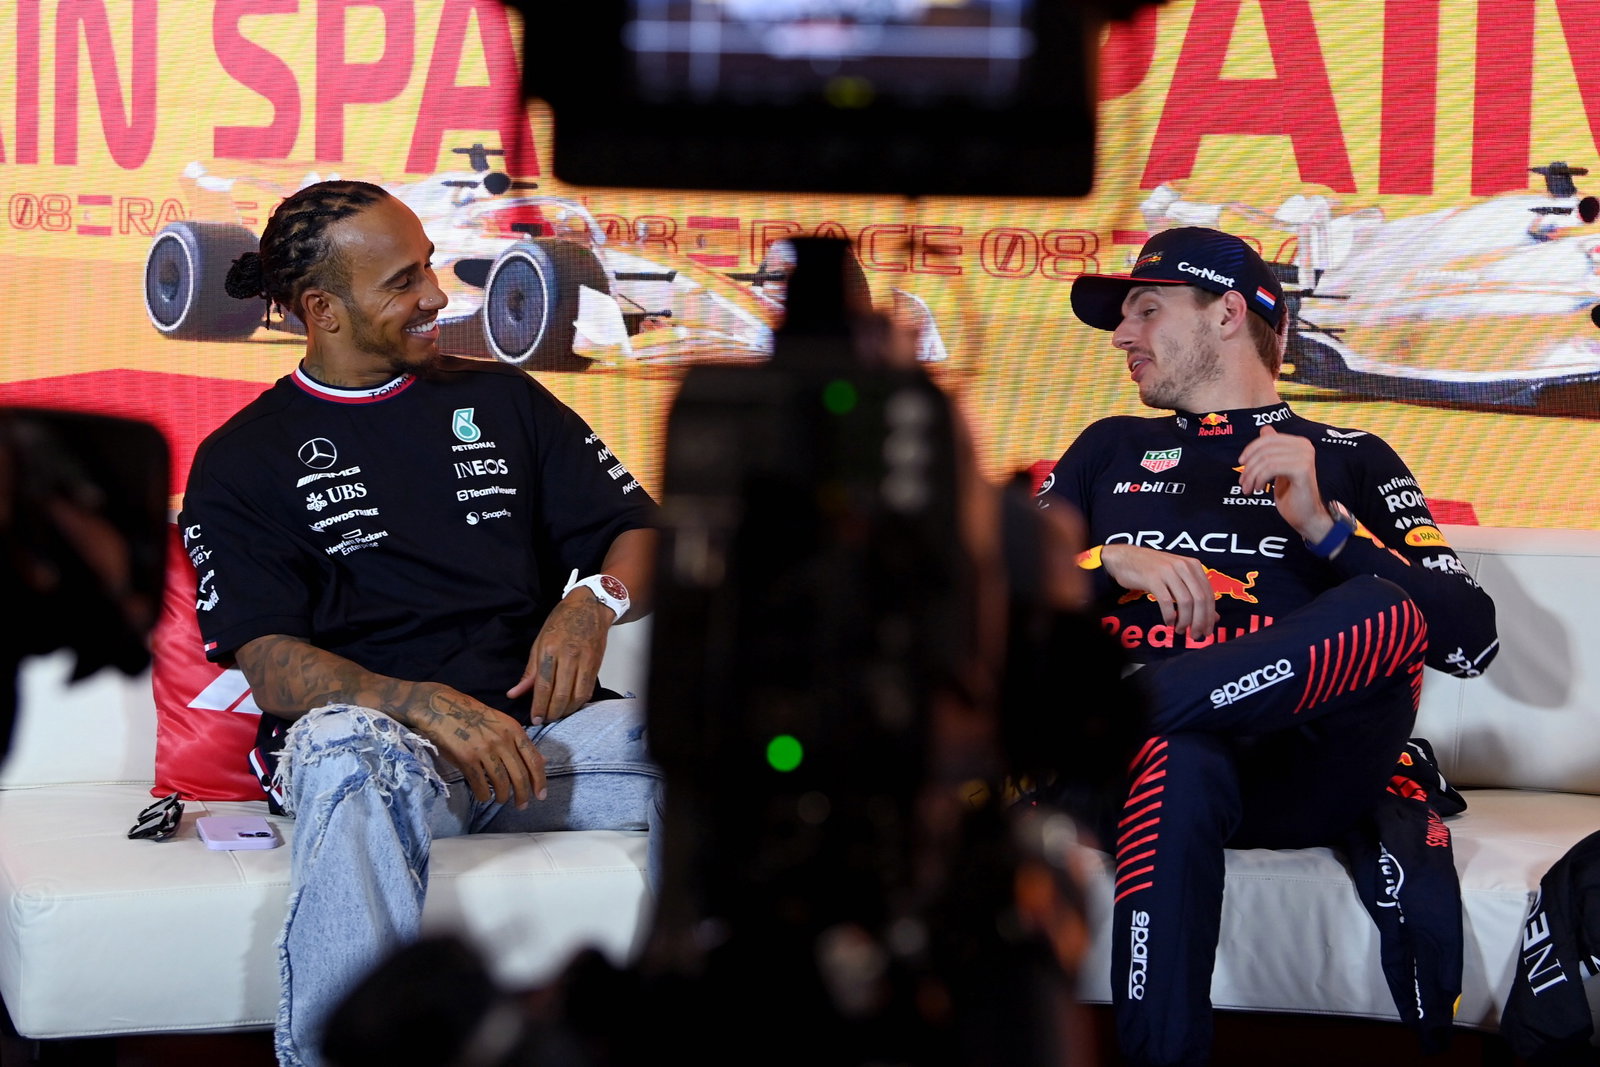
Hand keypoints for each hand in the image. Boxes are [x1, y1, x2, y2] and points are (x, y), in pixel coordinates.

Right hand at [403, 682, 546, 807]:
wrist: (441, 707)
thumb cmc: (473, 716)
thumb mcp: (502, 724)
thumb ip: (521, 743)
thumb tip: (543, 761)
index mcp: (514, 730)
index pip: (533, 760)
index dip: (540, 781)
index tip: (541, 795)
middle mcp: (502, 740)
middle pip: (519, 775)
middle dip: (523, 794)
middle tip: (522, 805)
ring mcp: (484, 749)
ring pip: (501, 781)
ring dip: (504, 796)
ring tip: (502, 800)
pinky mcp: (466, 758)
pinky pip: (480, 783)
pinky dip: (484, 795)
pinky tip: (484, 797)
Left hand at [509, 591, 612, 723]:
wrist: (589, 607)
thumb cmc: (561, 621)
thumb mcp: (539, 641)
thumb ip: (529, 671)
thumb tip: (514, 693)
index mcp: (550, 649)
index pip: (543, 685)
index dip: (538, 705)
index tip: (534, 718)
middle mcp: (568, 656)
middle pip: (560, 694)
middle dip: (551, 712)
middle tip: (544, 720)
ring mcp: (585, 661)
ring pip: (576, 696)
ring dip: (566, 710)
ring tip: (556, 715)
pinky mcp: (596, 665)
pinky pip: (588, 690)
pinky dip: (579, 702)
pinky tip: (571, 706)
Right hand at [1100, 543, 1219, 638]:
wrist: (1125, 557)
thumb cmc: (1153, 570)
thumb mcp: (1178, 578)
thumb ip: (1195, 594)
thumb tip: (1214, 617)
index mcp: (1193, 566)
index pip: (1209, 594)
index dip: (1210, 616)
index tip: (1207, 631)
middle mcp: (1183, 566)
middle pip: (1199, 599)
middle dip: (1200, 621)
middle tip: (1196, 635)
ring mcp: (1168, 571)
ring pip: (1185, 602)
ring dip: (1185, 621)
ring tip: (1181, 630)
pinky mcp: (1153, 578)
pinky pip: (1166, 602)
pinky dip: (1169, 616)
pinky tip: (1169, 623)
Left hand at [1237, 425, 1332, 541]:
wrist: (1306, 515)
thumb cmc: (1291, 494)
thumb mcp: (1277, 468)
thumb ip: (1273, 450)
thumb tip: (1265, 429)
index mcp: (1299, 443)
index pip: (1267, 438)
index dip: (1250, 449)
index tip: (1241, 464)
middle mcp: (1304, 446)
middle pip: (1265, 449)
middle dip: (1249, 466)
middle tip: (1243, 482)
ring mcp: (1305, 456)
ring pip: (1266, 459)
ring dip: (1252, 475)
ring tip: (1249, 488)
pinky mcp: (1302, 469)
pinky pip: (1271, 468)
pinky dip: (1260, 479)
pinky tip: (1259, 489)